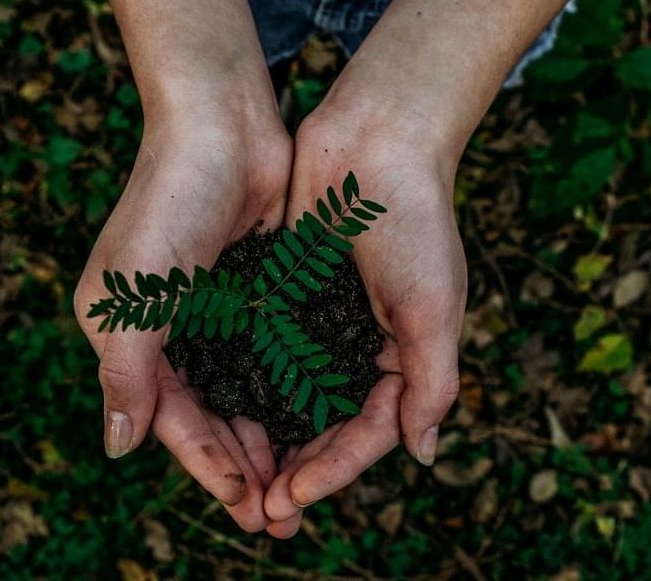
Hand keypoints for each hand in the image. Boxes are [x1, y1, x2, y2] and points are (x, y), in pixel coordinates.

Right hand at [74, 109, 289, 531]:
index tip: (247, 506)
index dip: (208, 466)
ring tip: (300, 484)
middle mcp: (167, 329)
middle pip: (208, 415)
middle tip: (281, 516)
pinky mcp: (253, 290)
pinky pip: (270, 356)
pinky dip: (287, 391)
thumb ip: (126, 373)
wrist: (222, 122)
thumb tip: (118, 448)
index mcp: (127, 334)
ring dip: (268, 438)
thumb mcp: (135, 294)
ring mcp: (212, 310)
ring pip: (242, 393)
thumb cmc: (169, 201)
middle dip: (242, 466)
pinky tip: (315, 422)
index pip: (170, 418)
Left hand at [261, 109, 465, 537]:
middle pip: (325, 426)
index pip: (367, 433)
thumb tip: (422, 454)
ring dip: (266, 438)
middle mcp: (360, 347)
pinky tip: (217, 411)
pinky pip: (264, 351)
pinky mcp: (286, 293)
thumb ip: (431, 382)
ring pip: (289, 397)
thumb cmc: (415, 220)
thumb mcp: (433, 307)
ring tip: (235, 478)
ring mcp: (321, 322)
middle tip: (259, 511)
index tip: (293, 498)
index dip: (333, 471)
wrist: (376, 138)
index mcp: (403, 357)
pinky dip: (246, 384)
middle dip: (295, 469)